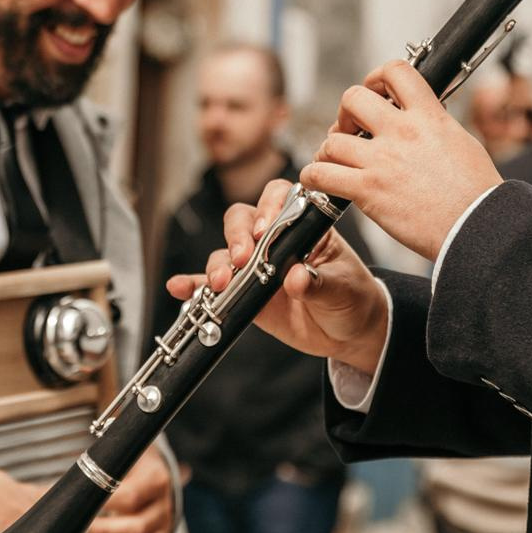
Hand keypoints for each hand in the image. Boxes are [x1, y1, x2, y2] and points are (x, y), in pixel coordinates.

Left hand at [84, 447, 173, 532]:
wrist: (158, 477)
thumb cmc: (130, 465)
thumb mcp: (123, 452)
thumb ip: (104, 451)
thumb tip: (84, 446)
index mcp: (155, 479)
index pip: (132, 496)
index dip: (106, 504)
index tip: (82, 506)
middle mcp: (164, 506)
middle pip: (137, 529)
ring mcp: (165, 530)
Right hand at [165, 178, 389, 374]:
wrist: (349, 332)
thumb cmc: (352, 297)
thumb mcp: (343, 289)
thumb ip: (320, 283)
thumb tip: (297, 279)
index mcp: (304, 227)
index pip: (280, 199)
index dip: (268, 207)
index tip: (266, 229)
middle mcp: (275, 240)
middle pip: (243, 219)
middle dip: (237, 235)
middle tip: (242, 258)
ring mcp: (256, 266)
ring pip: (224, 251)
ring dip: (217, 263)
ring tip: (219, 284)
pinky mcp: (243, 294)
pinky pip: (211, 287)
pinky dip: (193, 286)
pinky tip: (179, 287)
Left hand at [302, 60, 501, 261]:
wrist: (477, 226)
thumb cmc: (476, 193)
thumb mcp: (461, 141)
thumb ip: (435, 125)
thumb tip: (422, 119)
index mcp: (429, 116)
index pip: (396, 71)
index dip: (377, 77)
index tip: (375, 91)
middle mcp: (402, 132)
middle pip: (353, 98)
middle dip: (346, 112)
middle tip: (351, 129)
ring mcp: (381, 160)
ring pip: (332, 139)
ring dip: (328, 150)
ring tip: (334, 161)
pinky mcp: (367, 190)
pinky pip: (323, 174)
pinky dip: (314, 175)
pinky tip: (320, 180)